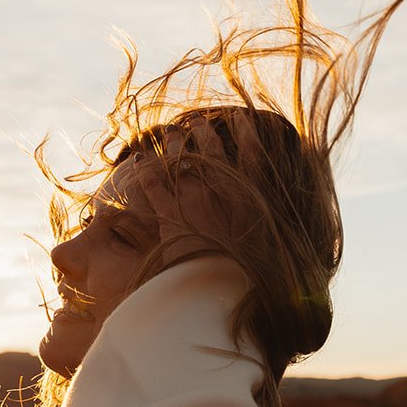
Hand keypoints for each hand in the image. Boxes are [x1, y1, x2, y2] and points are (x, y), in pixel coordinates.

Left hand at [136, 112, 259, 262]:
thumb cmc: (245, 275)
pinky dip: (145, 170)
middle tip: (197, 121)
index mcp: (250, 201)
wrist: (219, 290)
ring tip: (171, 131)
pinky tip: (139, 159)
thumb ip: (260, 230)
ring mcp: (195, 203)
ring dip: (175, 145)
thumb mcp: (262, 250)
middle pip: (213, 154)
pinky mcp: (170, 215)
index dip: (247, 133)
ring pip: (182, 163)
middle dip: (204, 133)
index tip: (241, 116)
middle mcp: (223, 195)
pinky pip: (154, 185)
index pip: (252, 156)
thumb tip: (267, 224)